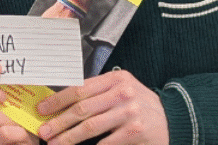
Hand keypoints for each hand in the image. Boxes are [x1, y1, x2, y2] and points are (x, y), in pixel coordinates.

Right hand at [0, 62, 37, 144]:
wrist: (21, 143)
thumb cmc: (16, 121)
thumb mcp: (9, 101)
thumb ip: (4, 86)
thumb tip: (12, 68)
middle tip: (5, 97)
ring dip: (9, 115)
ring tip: (17, 120)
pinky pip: (4, 133)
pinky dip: (18, 131)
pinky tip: (20, 133)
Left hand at [36, 70, 167, 144]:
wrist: (174, 119)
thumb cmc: (141, 105)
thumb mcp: (122, 89)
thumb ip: (98, 92)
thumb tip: (64, 102)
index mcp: (115, 79)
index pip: (79, 88)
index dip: (58, 100)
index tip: (43, 109)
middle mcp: (122, 93)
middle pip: (82, 108)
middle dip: (59, 121)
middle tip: (44, 131)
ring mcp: (129, 112)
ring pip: (90, 126)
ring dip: (69, 137)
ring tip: (55, 144)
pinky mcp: (134, 132)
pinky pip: (105, 142)